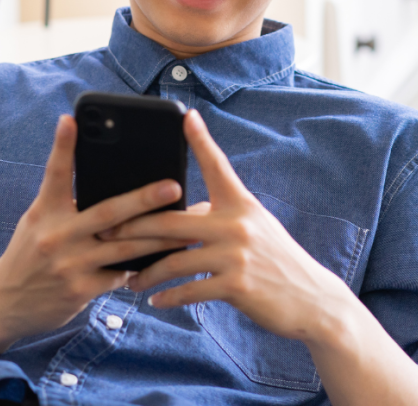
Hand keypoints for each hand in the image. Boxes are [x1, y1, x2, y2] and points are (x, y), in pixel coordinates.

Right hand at [0, 115, 191, 357]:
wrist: (5, 301)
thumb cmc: (28, 255)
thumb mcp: (37, 224)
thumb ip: (66, 209)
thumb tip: (109, 191)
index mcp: (43, 212)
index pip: (54, 173)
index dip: (62, 145)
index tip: (70, 119)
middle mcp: (56, 234)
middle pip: (107, 212)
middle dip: (143, 199)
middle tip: (173, 187)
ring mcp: (70, 263)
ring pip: (125, 248)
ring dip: (160, 239)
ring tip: (189, 230)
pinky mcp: (81, 289)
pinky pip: (120, 275)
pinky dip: (141, 268)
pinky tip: (162, 263)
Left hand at [112, 109, 352, 342]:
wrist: (312, 299)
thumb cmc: (275, 260)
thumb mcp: (252, 228)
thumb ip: (217, 216)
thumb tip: (178, 212)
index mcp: (240, 204)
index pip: (217, 166)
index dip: (201, 139)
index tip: (185, 115)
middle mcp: (237, 224)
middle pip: (170, 221)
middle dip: (132, 228)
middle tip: (105, 231)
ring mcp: (236, 255)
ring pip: (174, 260)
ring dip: (146, 273)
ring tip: (129, 279)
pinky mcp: (236, 285)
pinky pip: (189, 290)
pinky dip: (168, 297)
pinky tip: (154, 301)